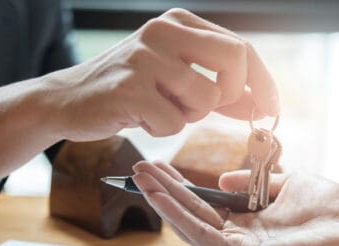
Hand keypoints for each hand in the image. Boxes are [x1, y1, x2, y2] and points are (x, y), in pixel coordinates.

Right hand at [0, 8, 278, 186]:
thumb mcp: (174, 78)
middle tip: (211, 110)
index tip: (271, 109)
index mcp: (178, 23)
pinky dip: (162, 129)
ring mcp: (145, 57)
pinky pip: (174, 123)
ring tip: (160, 110)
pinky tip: (139, 118)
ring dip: (189, 116)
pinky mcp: (129, 88)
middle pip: (235, 59)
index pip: (240, 47)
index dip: (262, 82)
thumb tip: (262, 103)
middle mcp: (163, 31)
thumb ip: (217, 85)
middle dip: (234, 94)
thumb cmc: (128, 91)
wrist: (67, 100)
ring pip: (205, 98)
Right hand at [132, 161, 338, 245]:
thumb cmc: (330, 210)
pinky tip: (160, 197)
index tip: (159, 165)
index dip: (180, 185)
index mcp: (247, 222)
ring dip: (164, 201)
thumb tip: (223, 181)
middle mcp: (238, 238)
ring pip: (191, 225)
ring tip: (140, 179)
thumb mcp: (288, 184)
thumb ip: (254, 182)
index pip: (204, 204)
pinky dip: (179, 216)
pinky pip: (204, 235)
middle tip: (137, 169)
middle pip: (192, 212)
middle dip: (163, 190)